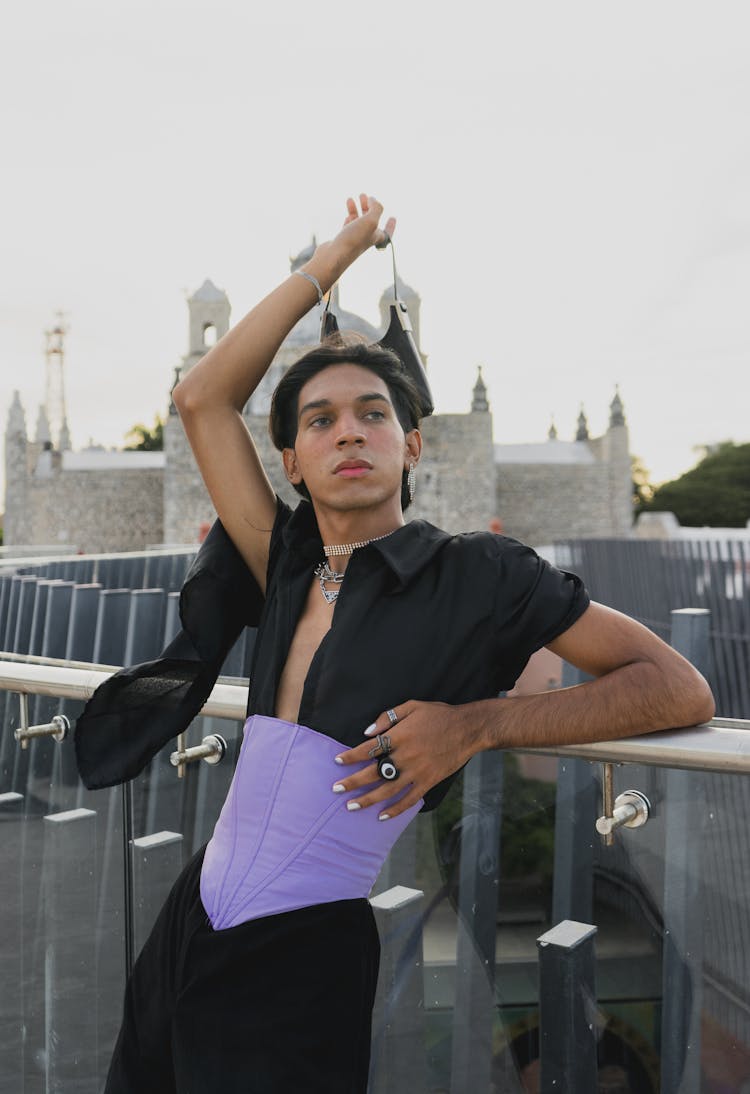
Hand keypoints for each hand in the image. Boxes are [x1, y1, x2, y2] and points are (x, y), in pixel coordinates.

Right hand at [329, 194, 395, 260]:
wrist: (334, 256)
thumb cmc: (353, 240)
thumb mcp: (371, 221)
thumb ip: (376, 208)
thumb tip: (372, 200)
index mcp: (376, 237)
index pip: (387, 232)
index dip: (391, 225)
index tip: (393, 218)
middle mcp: (366, 240)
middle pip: (371, 222)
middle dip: (369, 208)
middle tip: (364, 196)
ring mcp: (353, 240)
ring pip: (357, 222)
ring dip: (356, 209)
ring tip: (351, 198)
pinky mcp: (342, 240)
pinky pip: (347, 228)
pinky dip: (349, 219)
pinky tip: (347, 215)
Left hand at [331, 700, 476, 819]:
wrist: (468, 728)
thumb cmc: (439, 715)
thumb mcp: (412, 706)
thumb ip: (388, 717)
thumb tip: (367, 731)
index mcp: (399, 736)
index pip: (368, 749)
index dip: (351, 756)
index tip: (338, 761)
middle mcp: (405, 756)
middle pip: (373, 772)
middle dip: (353, 782)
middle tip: (336, 789)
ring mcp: (417, 771)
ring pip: (387, 789)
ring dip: (368, 799)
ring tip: (351, 806)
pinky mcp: (429, 781)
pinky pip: (409, 799)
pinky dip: (395, 809)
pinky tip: (382, 816)